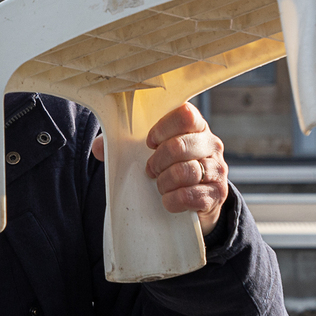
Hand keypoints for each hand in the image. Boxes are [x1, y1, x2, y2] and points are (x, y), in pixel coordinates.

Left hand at [90, 103, 228, 234]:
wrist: (196, 200)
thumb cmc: (170, 168)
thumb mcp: (149, 153)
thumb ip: (123, 146)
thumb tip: (98, 148)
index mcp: (196, 126)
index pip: (185, 115)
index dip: (162, 129)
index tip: (149, 142)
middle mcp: (211, 143)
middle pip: (179, 146)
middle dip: (156, 161)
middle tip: (150, 170)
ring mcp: (218, 169)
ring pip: (185, 172)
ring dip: (164, 182)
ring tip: (160, 186)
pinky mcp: (217, 194)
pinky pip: (191, 195)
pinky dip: (173, 200)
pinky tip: (168, 200)